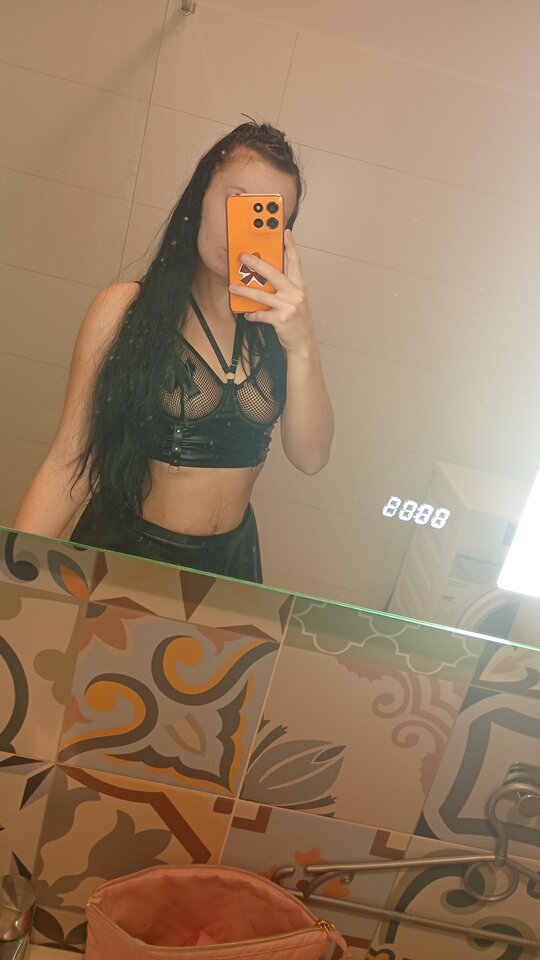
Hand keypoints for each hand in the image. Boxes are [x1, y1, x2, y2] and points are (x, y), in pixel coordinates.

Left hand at [228, 230, 315, 354]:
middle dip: (256, 264)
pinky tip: (248, 314)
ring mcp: (288, 306)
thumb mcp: (295, 300)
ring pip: (262, 295)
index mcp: (299, 286)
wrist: (303, 342)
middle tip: (243, 257)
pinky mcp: (281, 319)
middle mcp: (295, 294)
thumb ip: (284, 288)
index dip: (291, 246)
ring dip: (244, 291)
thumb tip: (264, 278)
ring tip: (233, 287)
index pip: (296, 262)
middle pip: (273, 274)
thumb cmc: (297, 320)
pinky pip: (261, 314)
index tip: (286, 233)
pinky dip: (252, 315)